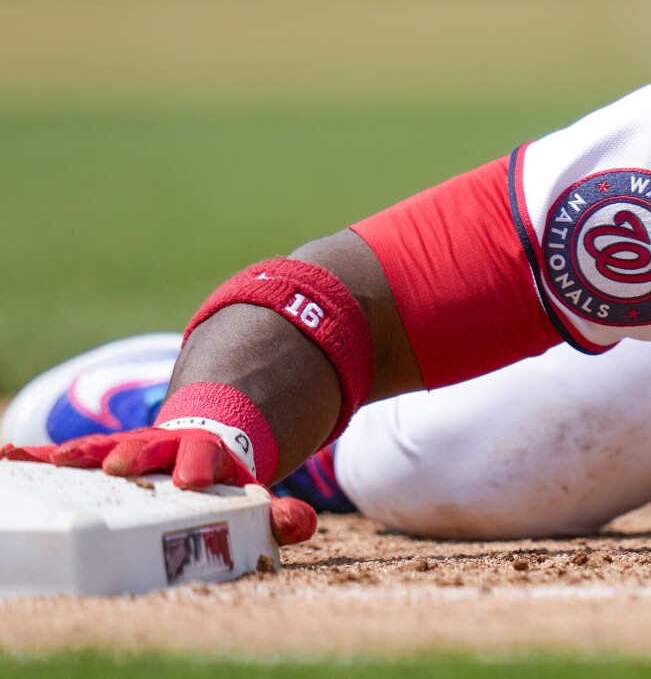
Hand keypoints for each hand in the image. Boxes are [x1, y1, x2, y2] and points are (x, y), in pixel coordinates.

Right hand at [1, 429, 316, 545]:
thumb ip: (280, 515)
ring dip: (81, 453)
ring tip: (53, 459)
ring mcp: (133, 450)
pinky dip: (37, 457)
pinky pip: (67, 455)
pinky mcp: (101, 457)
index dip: (203, 466)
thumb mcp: (256, 499)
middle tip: (120, 463)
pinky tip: (7, 457)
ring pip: (104, 447)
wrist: (205, 446)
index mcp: (209, 458)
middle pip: (154, 446)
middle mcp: (168, 449)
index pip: (209, 458)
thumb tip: (302, 524)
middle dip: (139, 453)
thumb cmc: (227, 486)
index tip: (193, 479)